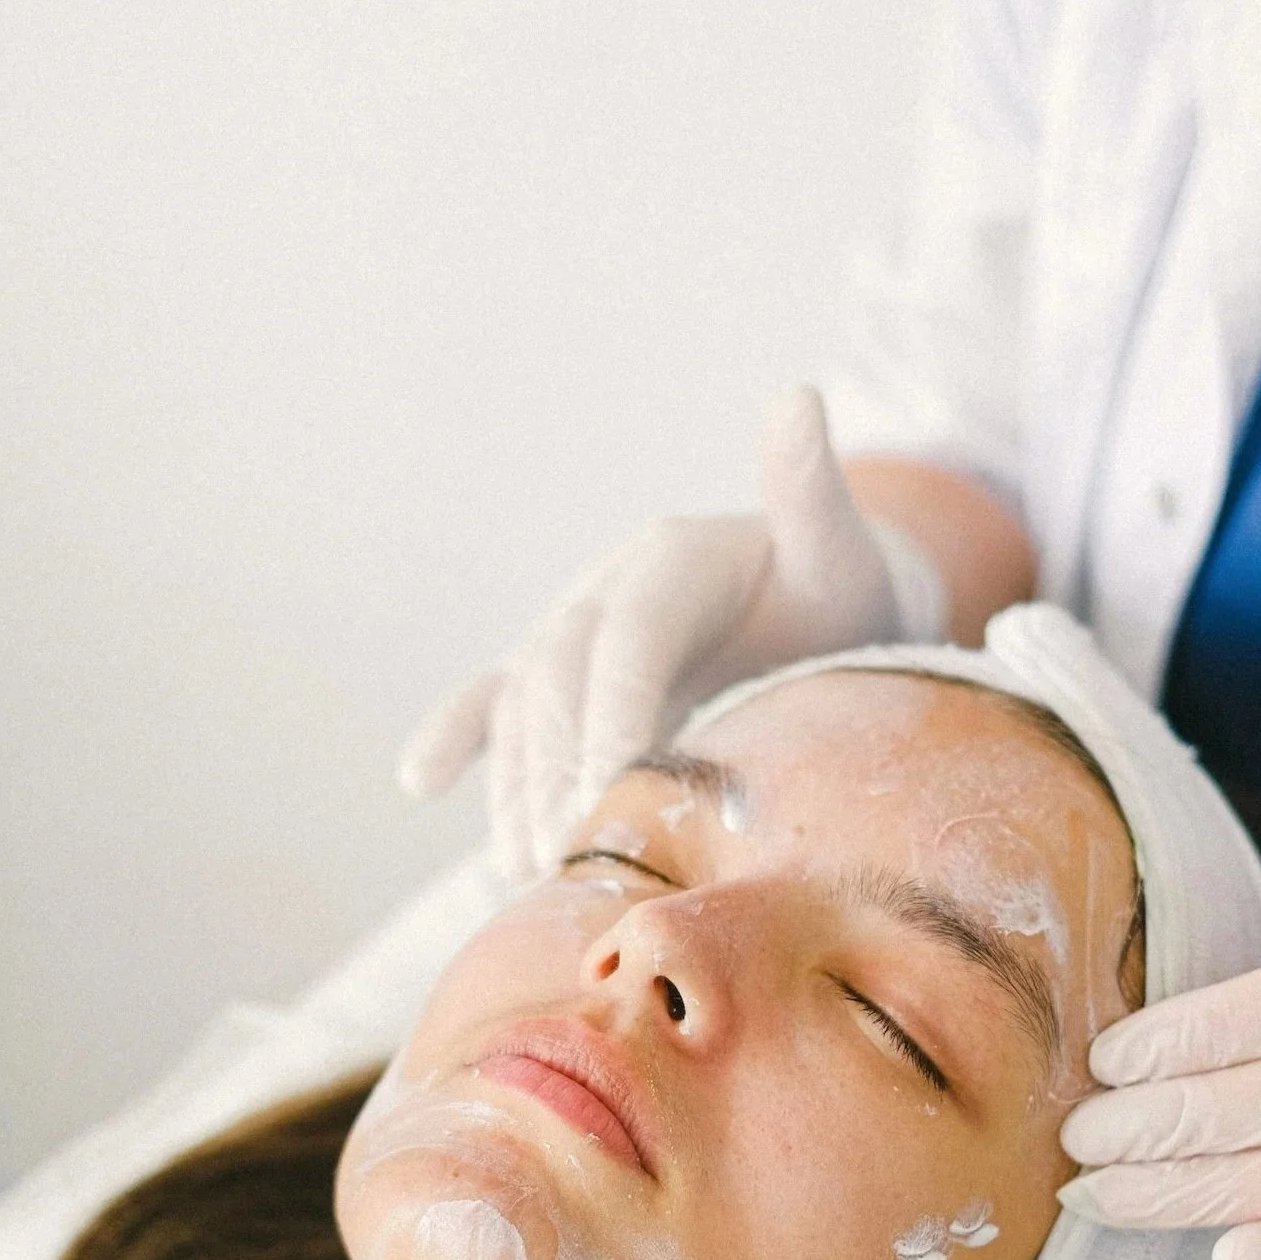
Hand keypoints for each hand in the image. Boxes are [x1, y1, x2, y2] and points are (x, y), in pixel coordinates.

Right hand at [394, 384, 947, 881]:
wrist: (822, 601)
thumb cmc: (841, 587)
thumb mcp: (841, 547)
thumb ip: (810, 492)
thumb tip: (797, 397)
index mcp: (672, 558)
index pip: (632, 636)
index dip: (616, 706)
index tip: (612, 780)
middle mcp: (609, 589)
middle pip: (563, 678)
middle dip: (557, 765)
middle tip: (566, 847)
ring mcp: (577, 631)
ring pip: (527, 706)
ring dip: (515, 782)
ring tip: (525, 862)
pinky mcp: (563, 674)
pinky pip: (500, 704)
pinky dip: (459, 737)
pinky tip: (419, 780)